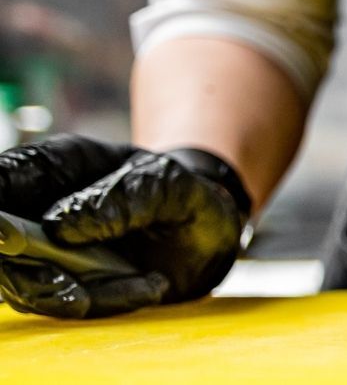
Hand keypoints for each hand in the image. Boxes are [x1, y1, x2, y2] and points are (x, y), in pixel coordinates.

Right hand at [0, 135, 248, 318]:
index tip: (7, 237)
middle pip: (2, 242)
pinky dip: (105, 302)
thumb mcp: (172, 184)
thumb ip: (129, 195)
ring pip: (25, 282)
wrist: (206, 230)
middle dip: (25, 271)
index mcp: (59, 164)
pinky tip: (149, 285)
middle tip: (71, 286)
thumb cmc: (181, 193)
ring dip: (78, 293)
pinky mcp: (62, 282)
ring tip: (143, 283)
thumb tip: (66, 224)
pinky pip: (63, 302)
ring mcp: (47, 248)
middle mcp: (41, 206)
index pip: (6, 175)